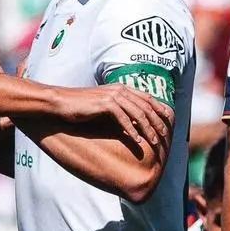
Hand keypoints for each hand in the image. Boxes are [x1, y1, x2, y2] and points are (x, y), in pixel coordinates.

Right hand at [53, 85, 173, 148]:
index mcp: (121, 88)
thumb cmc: (81, 106)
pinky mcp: (105, 104)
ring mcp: (113, 96)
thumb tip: (133, 123)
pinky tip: (137, 141)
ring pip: (138, 113)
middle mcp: (120, 90)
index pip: (147, 98)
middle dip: (157, 122)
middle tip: (164, 136)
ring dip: (148, 129)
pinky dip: (132, 130)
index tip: (168, 122)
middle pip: (146, 106)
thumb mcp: (103, 107)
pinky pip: (123, 119)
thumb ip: (119, 110)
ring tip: (154, 141)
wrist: (61, 103)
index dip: (159, 109)